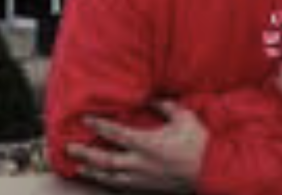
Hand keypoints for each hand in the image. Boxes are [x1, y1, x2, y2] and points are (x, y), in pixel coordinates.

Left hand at [66, 100, 207, 191]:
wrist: (212, 173)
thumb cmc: (199, 144)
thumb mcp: (184, 118)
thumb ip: (165, 106)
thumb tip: (151, 97)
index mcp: (148, 144)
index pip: (116, 133)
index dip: (98, 124)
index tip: (84, 118)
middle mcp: (141, 164)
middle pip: (105, 160)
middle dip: (85, 152)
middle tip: (69, 146)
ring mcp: (142, 180)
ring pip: (110, 178)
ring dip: (92, 171)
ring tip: (78, 166)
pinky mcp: (146, 189)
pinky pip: (121, 187)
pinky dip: (107, 183)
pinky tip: (100, 179)